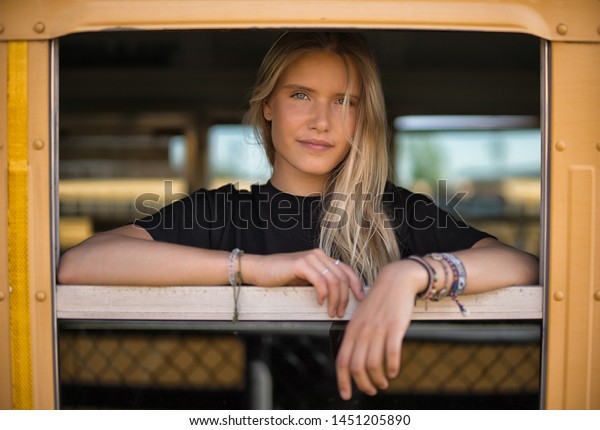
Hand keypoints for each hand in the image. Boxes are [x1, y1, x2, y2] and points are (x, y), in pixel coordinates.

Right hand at [245, 249, 364, 317]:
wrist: (260, 270)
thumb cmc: (281, 276)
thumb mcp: (306, 280)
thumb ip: (322, 283)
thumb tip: (339, 298)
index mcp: (323, 258)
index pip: (347, 270)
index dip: (356, 285)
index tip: (360, 300)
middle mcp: (319, 255)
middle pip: (343, 277)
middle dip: (345, 298)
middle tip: (340, 313)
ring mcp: (311, 258)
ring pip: (334, 279)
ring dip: (335, 299)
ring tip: (331, 311)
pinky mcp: (301, 264)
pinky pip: (320, 280)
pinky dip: (323, 293)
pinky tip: (319, 302)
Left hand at [334, 259, 426, 398]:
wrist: (396, 280)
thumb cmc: (379, 301)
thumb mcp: (361, 318)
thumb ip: (357, 337)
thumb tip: (355, 361)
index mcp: (352, 330)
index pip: (341, 361)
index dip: (343, 381)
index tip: (346, 394)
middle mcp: (362, 331)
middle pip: (357, 367)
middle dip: (363, 384)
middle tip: (371, 390)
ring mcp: (378, 329)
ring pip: (374, 364)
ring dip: (378, 379)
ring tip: (383, 383)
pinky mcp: (395, 327)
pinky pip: (392, 354)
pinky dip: (393, 367)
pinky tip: (394, 371)